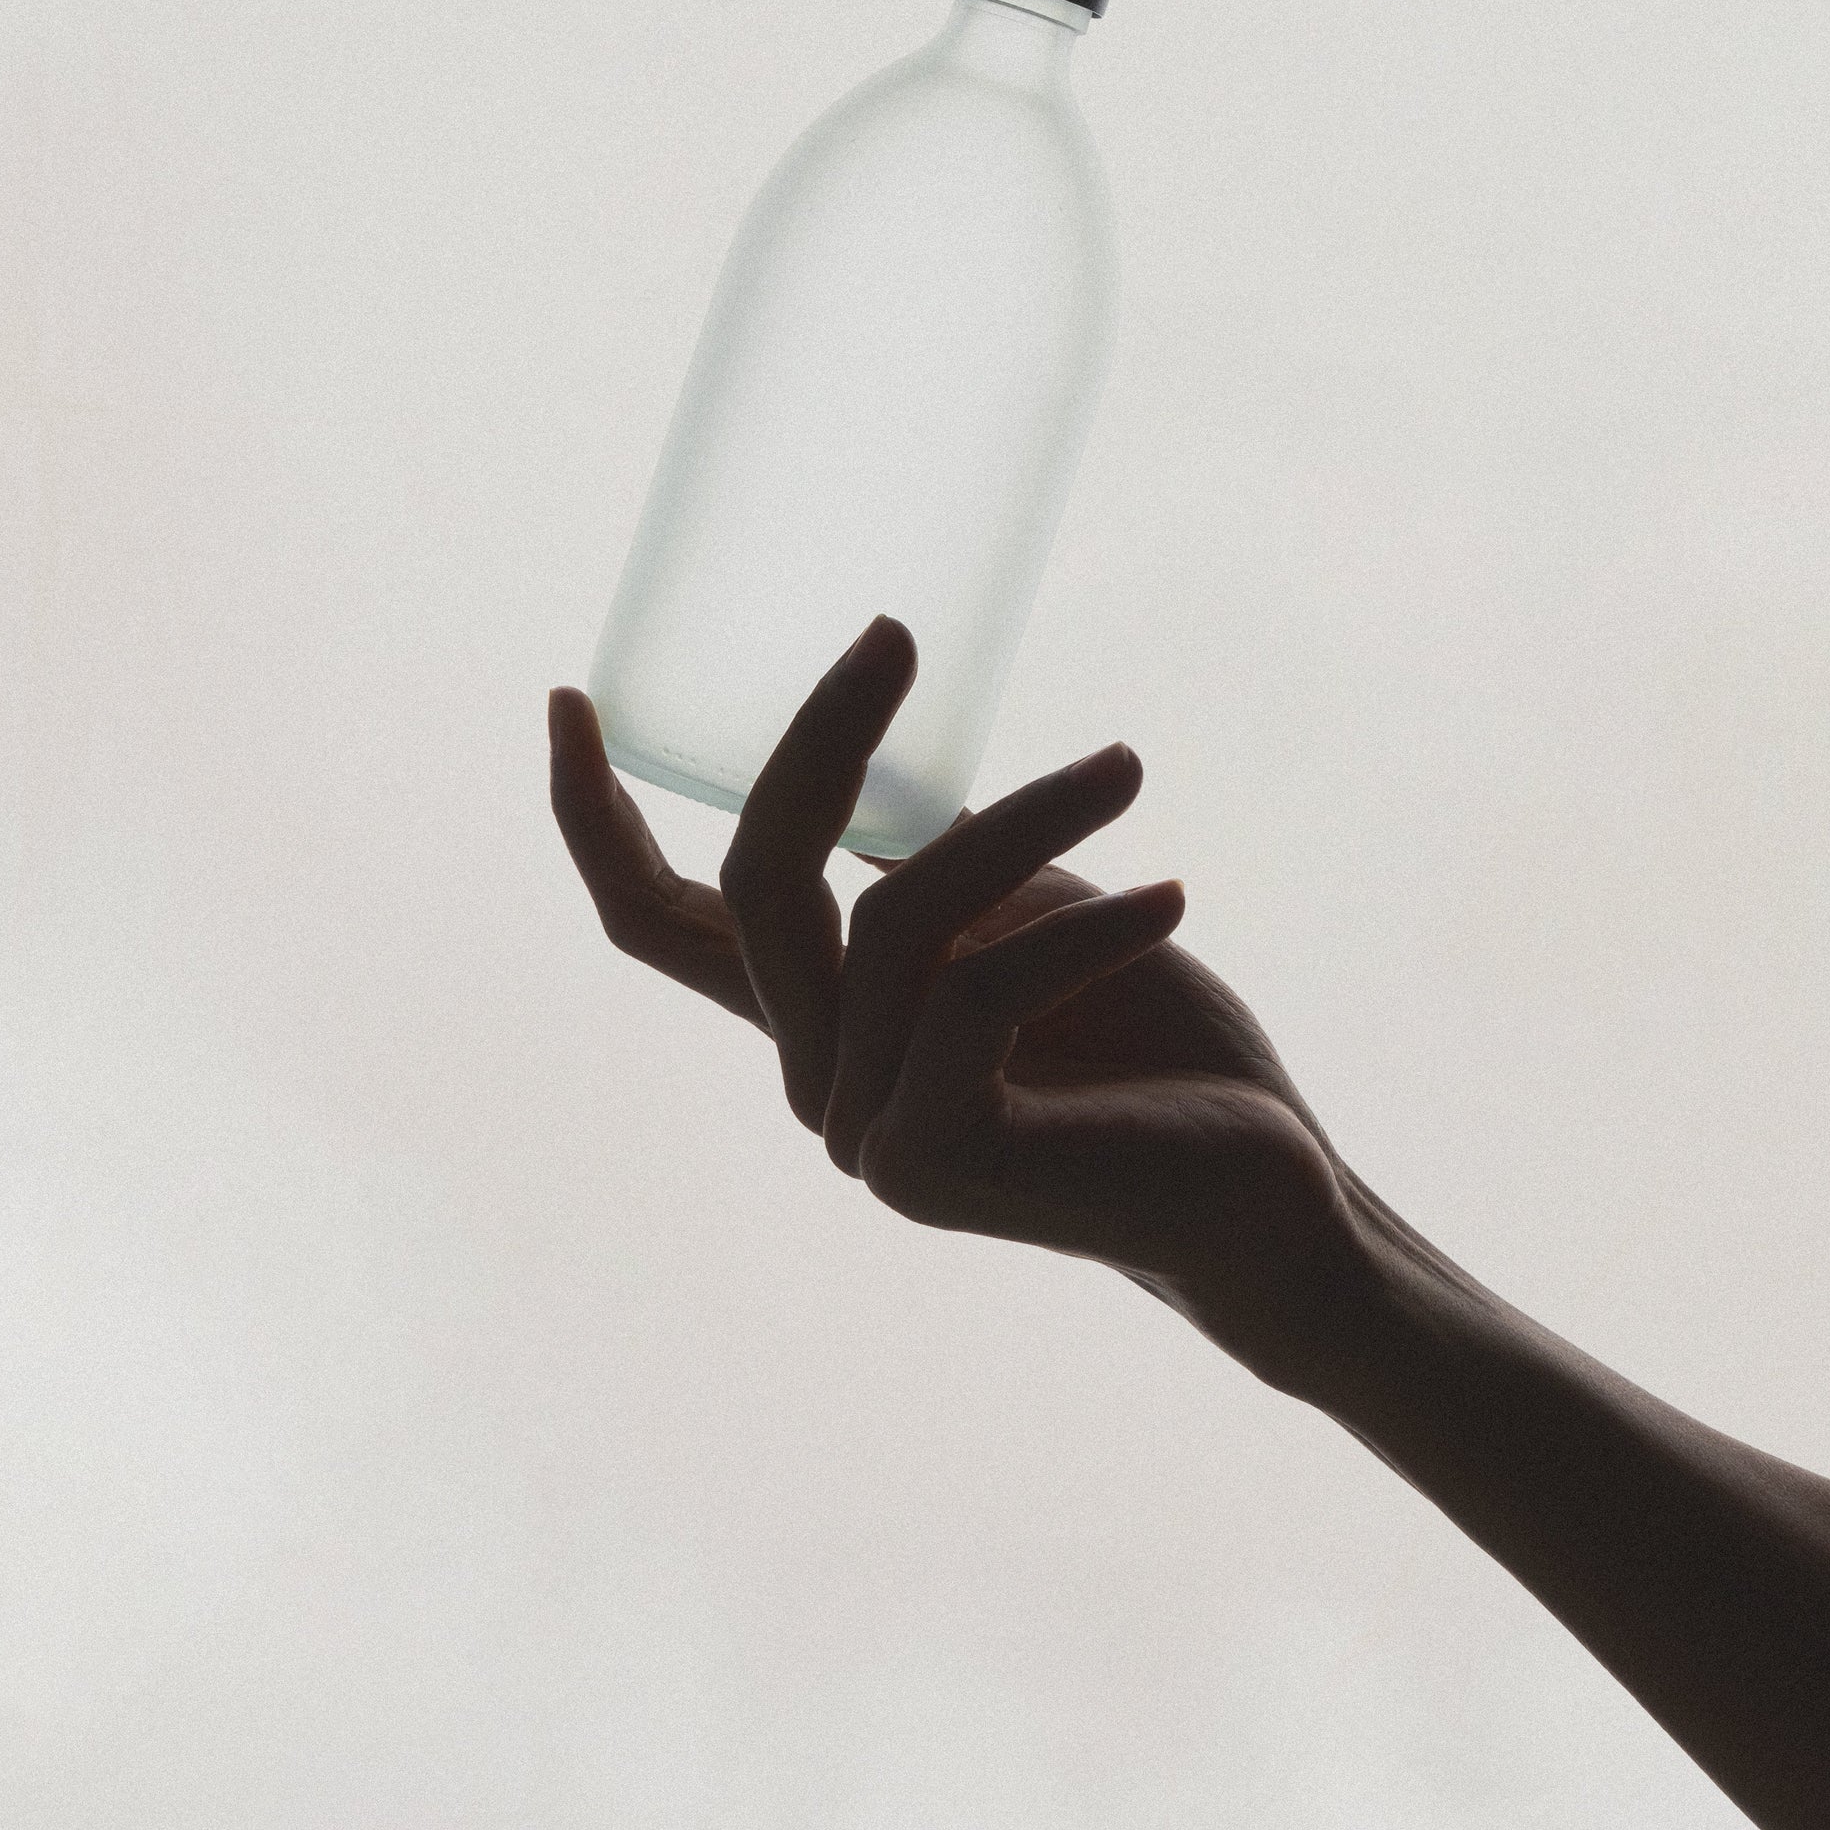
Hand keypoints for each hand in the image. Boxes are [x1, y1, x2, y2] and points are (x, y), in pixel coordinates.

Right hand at [549, 617, 1368, 1397]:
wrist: (1260, 1193)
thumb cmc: (1153, 1043)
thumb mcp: (1023, 915)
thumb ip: (933, 868)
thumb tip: (879, 766)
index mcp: (814, 1021)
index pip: (656, 922)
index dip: (592, 816)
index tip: (569, 697)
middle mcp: (813, 1082)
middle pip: (757, 879)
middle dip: (819, 739)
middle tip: (896, 636)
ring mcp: (862, 1135)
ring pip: (897, 916)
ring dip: (1026, 818)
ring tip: (1127, 770)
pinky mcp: (932, 1161)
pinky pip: (978, 989)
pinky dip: (1085, 925)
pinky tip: (1170, 899)